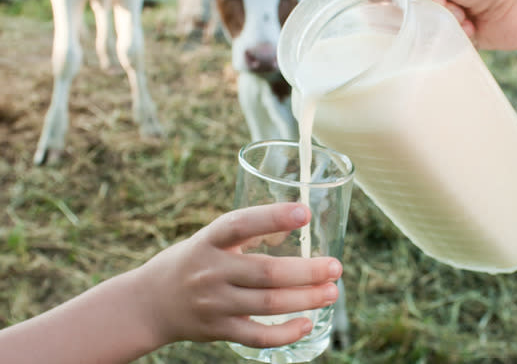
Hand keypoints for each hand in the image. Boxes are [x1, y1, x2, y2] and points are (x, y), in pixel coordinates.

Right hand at [132, 203, 341, 348]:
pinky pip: (257, 336)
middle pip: (266, 272)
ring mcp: (213, 303)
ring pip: (268, 304)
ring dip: (305, 299)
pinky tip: (306, 324)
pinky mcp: (217, 330)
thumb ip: (249, 232)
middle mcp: (210, 271)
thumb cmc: (193, 262)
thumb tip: (298, 220)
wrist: (149, 303)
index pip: (240, 224)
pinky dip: (284, 333)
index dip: (272, 217)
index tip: (304, 212)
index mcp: (209, 240)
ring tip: (331, 292)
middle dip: (307, 271)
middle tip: (336, 267)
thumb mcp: (211, 239)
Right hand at [363, 0, 516, 49]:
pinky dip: (449, 36)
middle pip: (387, 6)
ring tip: (462, 13)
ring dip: (437, 23)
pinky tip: (470, 25)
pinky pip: (428, 43)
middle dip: (418, 9)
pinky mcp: (444, 30)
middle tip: (446, 1)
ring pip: (408, 28)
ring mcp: (430, 4)